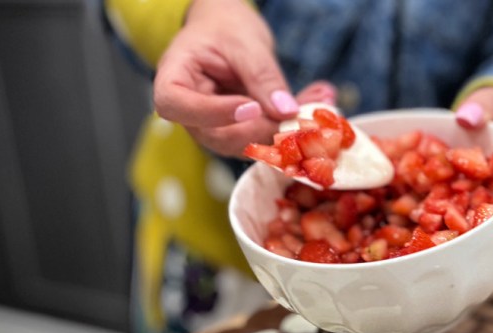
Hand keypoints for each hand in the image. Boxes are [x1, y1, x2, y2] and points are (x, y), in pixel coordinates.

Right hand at [152, 0, 334, 156]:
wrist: (228, 30)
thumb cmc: (225, 28)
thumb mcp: (244, 43)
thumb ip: (262, 76)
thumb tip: (285, 112)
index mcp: (174, 81)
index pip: (176, 107)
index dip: (212, 114)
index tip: (250, 107)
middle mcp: (190, 112)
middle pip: (217, 135)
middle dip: (263, 128)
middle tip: (299, 112)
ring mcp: (214, 127)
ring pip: (246, 144)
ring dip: (286, 129)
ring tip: (319, 101)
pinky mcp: (240, 133)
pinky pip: (264, 138)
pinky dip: (293, 124)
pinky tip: (318, 101)